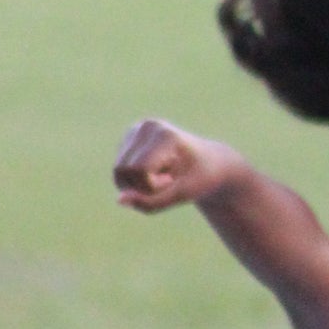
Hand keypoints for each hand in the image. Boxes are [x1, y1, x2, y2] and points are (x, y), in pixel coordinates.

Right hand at [112, 118, 240, 212]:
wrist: (210, 163)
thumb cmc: (199, 179)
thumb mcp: (181, 195)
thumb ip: (150, 202)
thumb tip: (119, 200)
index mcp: (165, 135)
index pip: (139, 171)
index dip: (152, 187)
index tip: (173, 181)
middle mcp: (147, 126)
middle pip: (122, 170)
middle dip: (141, 186)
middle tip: (167, 181)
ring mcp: (136, 130)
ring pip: (118, 171)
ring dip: (137, 185)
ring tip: (162, 176)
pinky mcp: (129, 138)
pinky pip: (119, 170)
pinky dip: (134, 179)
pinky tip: (154, 171)